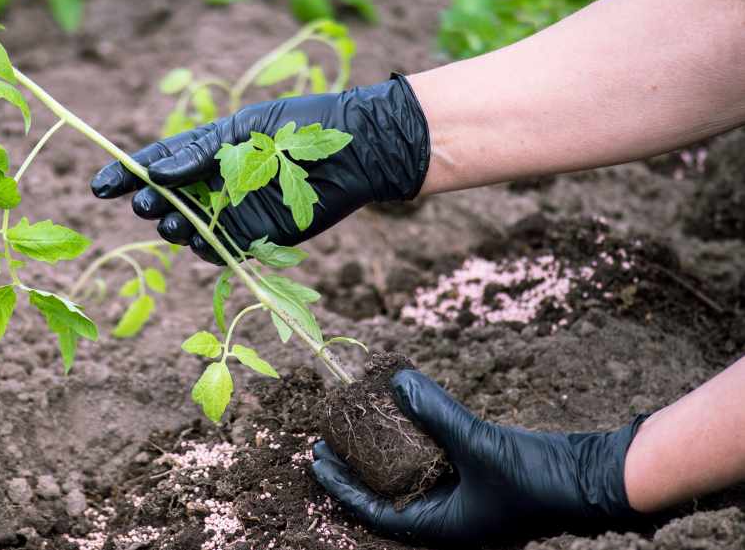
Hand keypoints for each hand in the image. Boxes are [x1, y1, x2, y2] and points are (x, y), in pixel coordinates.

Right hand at [89, 76, 429, 263]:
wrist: (357, 152)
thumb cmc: (303, 128)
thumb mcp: (246, 130)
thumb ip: (200, 152)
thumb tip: (155, 172)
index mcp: (209, 148)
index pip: (156, 163)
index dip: (125, 175)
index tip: (98, 186)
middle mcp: (216, 182)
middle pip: (166, 199)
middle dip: (150, 203)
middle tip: (146, 205)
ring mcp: (234, 211)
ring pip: (187, 228)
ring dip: (174, 227)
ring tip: (172, 222)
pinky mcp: (256, 237)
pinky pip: (219, 249)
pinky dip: (205, 247)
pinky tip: (201, 239)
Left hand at [311, 370, 647, 545]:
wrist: (593, 479)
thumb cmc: (537, 478)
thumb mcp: (478, 444)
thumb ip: (436, 414)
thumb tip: (396, 381)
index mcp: (441, 528)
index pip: (374, 512)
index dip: (341, 488)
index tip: (316, 459)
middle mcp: (447, 517)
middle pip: (385, 495)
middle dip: (355, 470)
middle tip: (326, 440)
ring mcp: (463, 499)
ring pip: (409, 478)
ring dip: (381, 455)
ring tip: (356, 427)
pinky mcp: (478, 478)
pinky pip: (433, 464)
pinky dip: (414, 444)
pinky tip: (401, 419)